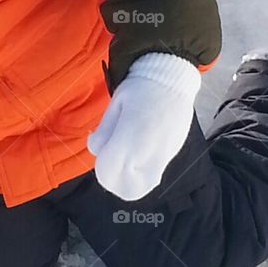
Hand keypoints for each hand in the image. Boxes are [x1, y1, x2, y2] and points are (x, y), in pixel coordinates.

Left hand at [87, 53, 201, 200]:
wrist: (172, 79)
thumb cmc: (139, 88)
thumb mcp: (115, 105)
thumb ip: (104, 132)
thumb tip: (96, 150)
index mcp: (128, 140)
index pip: (108, 173)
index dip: (101, 169)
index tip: (103, 154)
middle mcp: (147, 154)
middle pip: (125, 187)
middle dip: (114, 179)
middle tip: (112, 160)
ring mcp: (163, 156)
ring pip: (143, 186)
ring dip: (130, 180)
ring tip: (126, 159)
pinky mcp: (172, 153)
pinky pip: (154, 175)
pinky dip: (143, 172)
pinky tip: (140, 152)